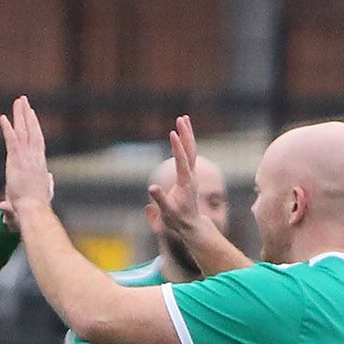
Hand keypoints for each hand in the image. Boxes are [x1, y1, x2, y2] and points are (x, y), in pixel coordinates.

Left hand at [0, 97, 54, 216]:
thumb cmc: (37, 206)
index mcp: (40, 164)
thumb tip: (50, 178)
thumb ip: (47, 184)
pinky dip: (7, 128)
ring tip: (18, 101)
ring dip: (20, 115)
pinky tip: (3, 118)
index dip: (35, 126)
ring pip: (24, 131)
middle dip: (27, 114)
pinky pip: (12, 140)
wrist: (33, 210)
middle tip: (24, 100)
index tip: (32, 115)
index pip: (37, 140)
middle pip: (32, 130)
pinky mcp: (16, 161)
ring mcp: (26, 158)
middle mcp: (34, 157)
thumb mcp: (45, 192)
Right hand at [148, 114, 206, 235]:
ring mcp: (191, 174)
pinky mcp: (188, 174)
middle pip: (190, 151)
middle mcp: (190, 176)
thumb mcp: (167, 213)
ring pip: (191, 150)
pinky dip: (186, 142)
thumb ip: (160, 200)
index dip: (178, 148)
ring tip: (183, 119)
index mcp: (185, 183)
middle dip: (186, 134)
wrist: (189, 225)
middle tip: (181, 119)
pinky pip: (189, 154)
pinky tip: (183, 134)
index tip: (173, 133)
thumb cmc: (177, 219)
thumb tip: (152, 188)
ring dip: (187, 134)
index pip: (182, 162)